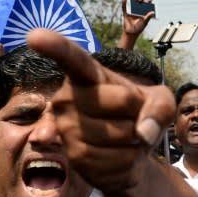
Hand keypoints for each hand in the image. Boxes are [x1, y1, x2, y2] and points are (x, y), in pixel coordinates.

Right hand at [26, 29, 175, 190]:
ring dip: (135, 140)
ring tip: (123, 136)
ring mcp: (67, 128)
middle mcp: (67, 98)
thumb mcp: (161, 102)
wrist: (130, 152)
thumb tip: (143, 132)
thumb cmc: (140, 115)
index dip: (55, 47)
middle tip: (129, 116)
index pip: (72, 59)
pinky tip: (119, 155)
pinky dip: (130, 160)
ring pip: (122, 134)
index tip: (36, 36)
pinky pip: (119, 159)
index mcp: (86, 75)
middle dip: (140, 112)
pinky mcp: (74, 156)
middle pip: (123, 100)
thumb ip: (161, 107)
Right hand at [121, 0, 154, 33]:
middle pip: (140, 0)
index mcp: (144, 10)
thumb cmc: (139, 27)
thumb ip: (148, 17)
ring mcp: (132, 9)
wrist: (131, 32)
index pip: (147, 3)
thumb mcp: (144, 22)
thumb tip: (153, 12)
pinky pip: (124, 5)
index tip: (150, 0)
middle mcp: (138, 8)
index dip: (149, 0)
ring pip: (133, 1)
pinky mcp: (126, 10)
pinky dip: (124, 1)